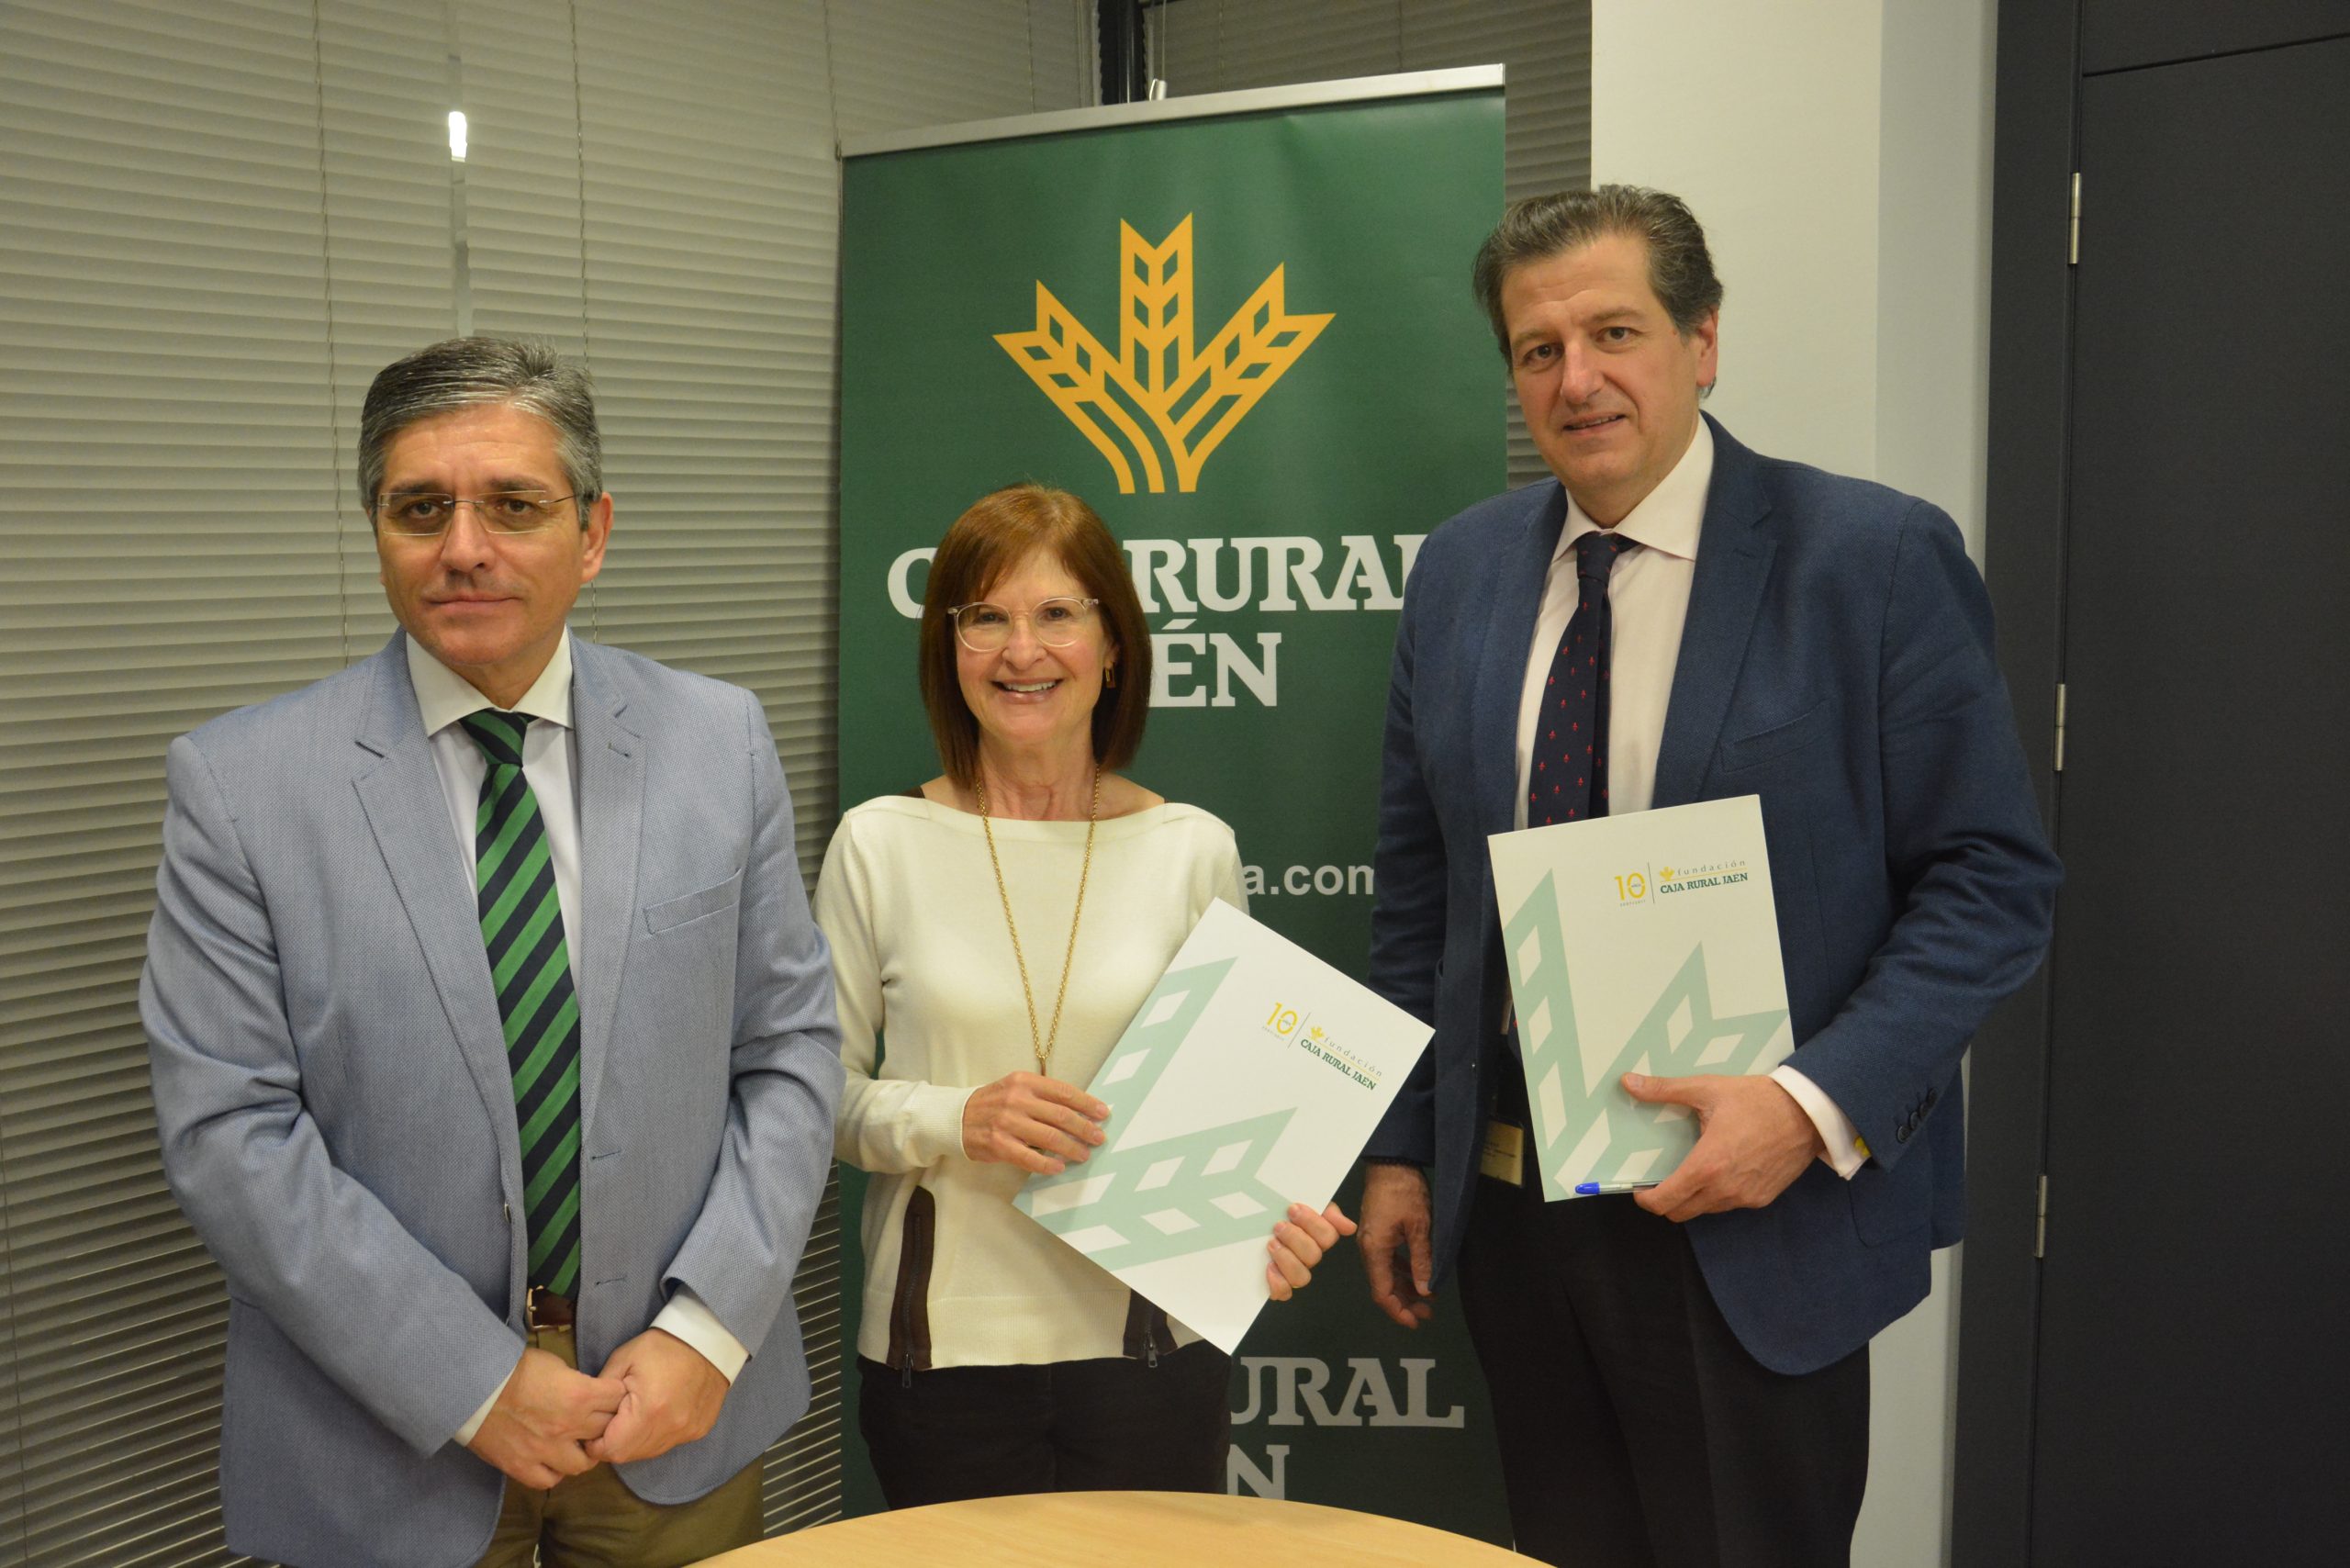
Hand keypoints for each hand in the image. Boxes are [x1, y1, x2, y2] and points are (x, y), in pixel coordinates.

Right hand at [465, 1346, 625, 1487]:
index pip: (617, 1399)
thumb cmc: (512, 1368)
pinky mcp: (522, 1466)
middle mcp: (568, 1426)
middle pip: (606, 1430)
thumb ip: (576, 1382)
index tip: (612, 1396)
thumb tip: (588, 1393)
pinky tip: (551, 1461)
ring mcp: (545, 1450)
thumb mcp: (554, 1364)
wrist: (472, 1386)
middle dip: (606, 1423)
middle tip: (599, 1421)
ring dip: (584, 1454)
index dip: (617, 1396)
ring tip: (577, 1446)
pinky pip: (549, 1480)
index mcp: (579, 1395)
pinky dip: (554, 1472)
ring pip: (583, 1464)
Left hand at [582, 1329, 728, 1465]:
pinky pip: (668, 1444)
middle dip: (614, 1445)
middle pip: (630, 1455)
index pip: (612, 1450)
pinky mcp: (699, 1430)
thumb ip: (600, 1393)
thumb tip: (585, 1416)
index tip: (593, 1431)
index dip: (597, 1445)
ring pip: (649, 1453)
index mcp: (649, 1410)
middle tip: (611, 1423)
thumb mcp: (623, 1360)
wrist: (709, 1340)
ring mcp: (687, 1431)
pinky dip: (656, 1436)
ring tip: (633, 1418)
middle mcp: (671, 1427)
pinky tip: (656, 1415)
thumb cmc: (662, 1347)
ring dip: (635, 1442)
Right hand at [962, 1071, 1107, 1174]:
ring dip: (1071, 1147)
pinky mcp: (1000, 1145)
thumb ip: (1042, 1096)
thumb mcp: (1016, 1088)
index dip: (1087, 1104)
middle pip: (1061, 1115)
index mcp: (1024, 1082)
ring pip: (1049, 1137)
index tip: (1103, 1113)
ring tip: (1084, 1154)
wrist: (956, 1118)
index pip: (1063, 1091)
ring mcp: (1007, 1122)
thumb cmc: (993, 1104)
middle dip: (1085, 1128)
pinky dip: (1048, 1164)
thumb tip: (1078, 1112)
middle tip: (1099, 1138)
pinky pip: (1030, 1157)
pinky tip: (1059, 1168)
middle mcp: (1017, 1099)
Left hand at [1267, 1201, 1358, 1300]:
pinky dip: (1277, 1282)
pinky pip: (1284, 1292)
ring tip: (1272, 1243)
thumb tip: (1349, 1227)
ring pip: (1301, 1277)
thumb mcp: (1307, 1203)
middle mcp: (1310, 1257)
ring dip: (1286, 1259)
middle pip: (1313, 1255)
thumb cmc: (1285, 1215)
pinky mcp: (1280, 1285)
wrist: (1260, 1220)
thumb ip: (1329, 1211)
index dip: (1312, 1223)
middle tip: (1279, 1225)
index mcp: (1319, 1237)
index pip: (1328, 1236)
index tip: (1293, 1208)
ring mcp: (1296, 1272)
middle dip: (1294, 1238)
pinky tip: (1269, 1266)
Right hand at [1356, 1163, 1435, 1328]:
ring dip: (1406, 1287)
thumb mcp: (1420, 1227)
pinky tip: (1418, 1275)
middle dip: (1405, 1302)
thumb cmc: (1404, 1191)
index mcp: (1375, 1250)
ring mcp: (1372, 1240)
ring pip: (1386, 1274)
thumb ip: (1422, 1260)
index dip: (1398, 1311)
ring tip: (1428, 1297)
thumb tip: (1425, 1290)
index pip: (1382, 1292)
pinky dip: (1403, 1271)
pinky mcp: (1378, 1232)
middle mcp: (1369, 1249)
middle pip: (1383, 1286)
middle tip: (1428, 1312)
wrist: (1391, 1162)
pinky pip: (1388, 1259)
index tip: (1416, 1322)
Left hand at [1624, 1072, 1824, 1222]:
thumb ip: (1664, 1089)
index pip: (1665, 1202)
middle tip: (1662, 1180)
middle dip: (1666, 1201)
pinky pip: (1730, 1205)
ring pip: (1705, 1210)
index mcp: (1706, 1166)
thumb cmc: (1757, 1099)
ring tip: (1692, 1171)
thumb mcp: (1707, 1089)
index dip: (1646, 1200)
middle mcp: (1724, 1190)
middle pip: (1680, 1213)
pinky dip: (1717, 1195)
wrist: (1808, 1113)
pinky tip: (1721, 1171)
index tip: (1640, 1189)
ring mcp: (1745, 1198)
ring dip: (1692, 1198)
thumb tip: (1628, 1082)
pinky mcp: (1762, 1199)